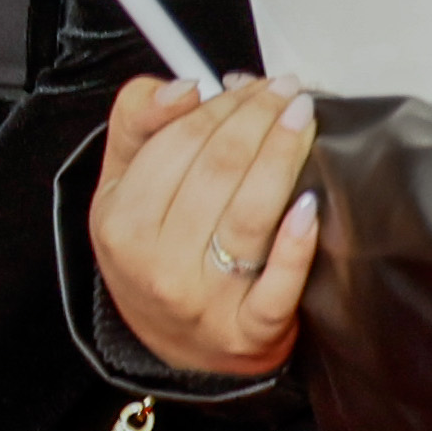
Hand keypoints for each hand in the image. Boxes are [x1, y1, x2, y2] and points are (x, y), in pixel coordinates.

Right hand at [94, 73, 318, 377]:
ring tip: (304, 122)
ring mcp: (203, 299)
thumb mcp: (120, 187)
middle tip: (287, 93)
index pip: (176, 144)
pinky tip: (311, 206)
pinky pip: (277, 284)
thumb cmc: (153, 254)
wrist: (179, 346)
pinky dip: (296, 244)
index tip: (255, 84)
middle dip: (258, 120)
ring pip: (249, 216)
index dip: (222, 105)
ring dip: (283, 159)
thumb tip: (182, 86)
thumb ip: (139, 123)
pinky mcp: (247, 330)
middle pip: (217, 172)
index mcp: (120, 221)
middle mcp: (156, 262)